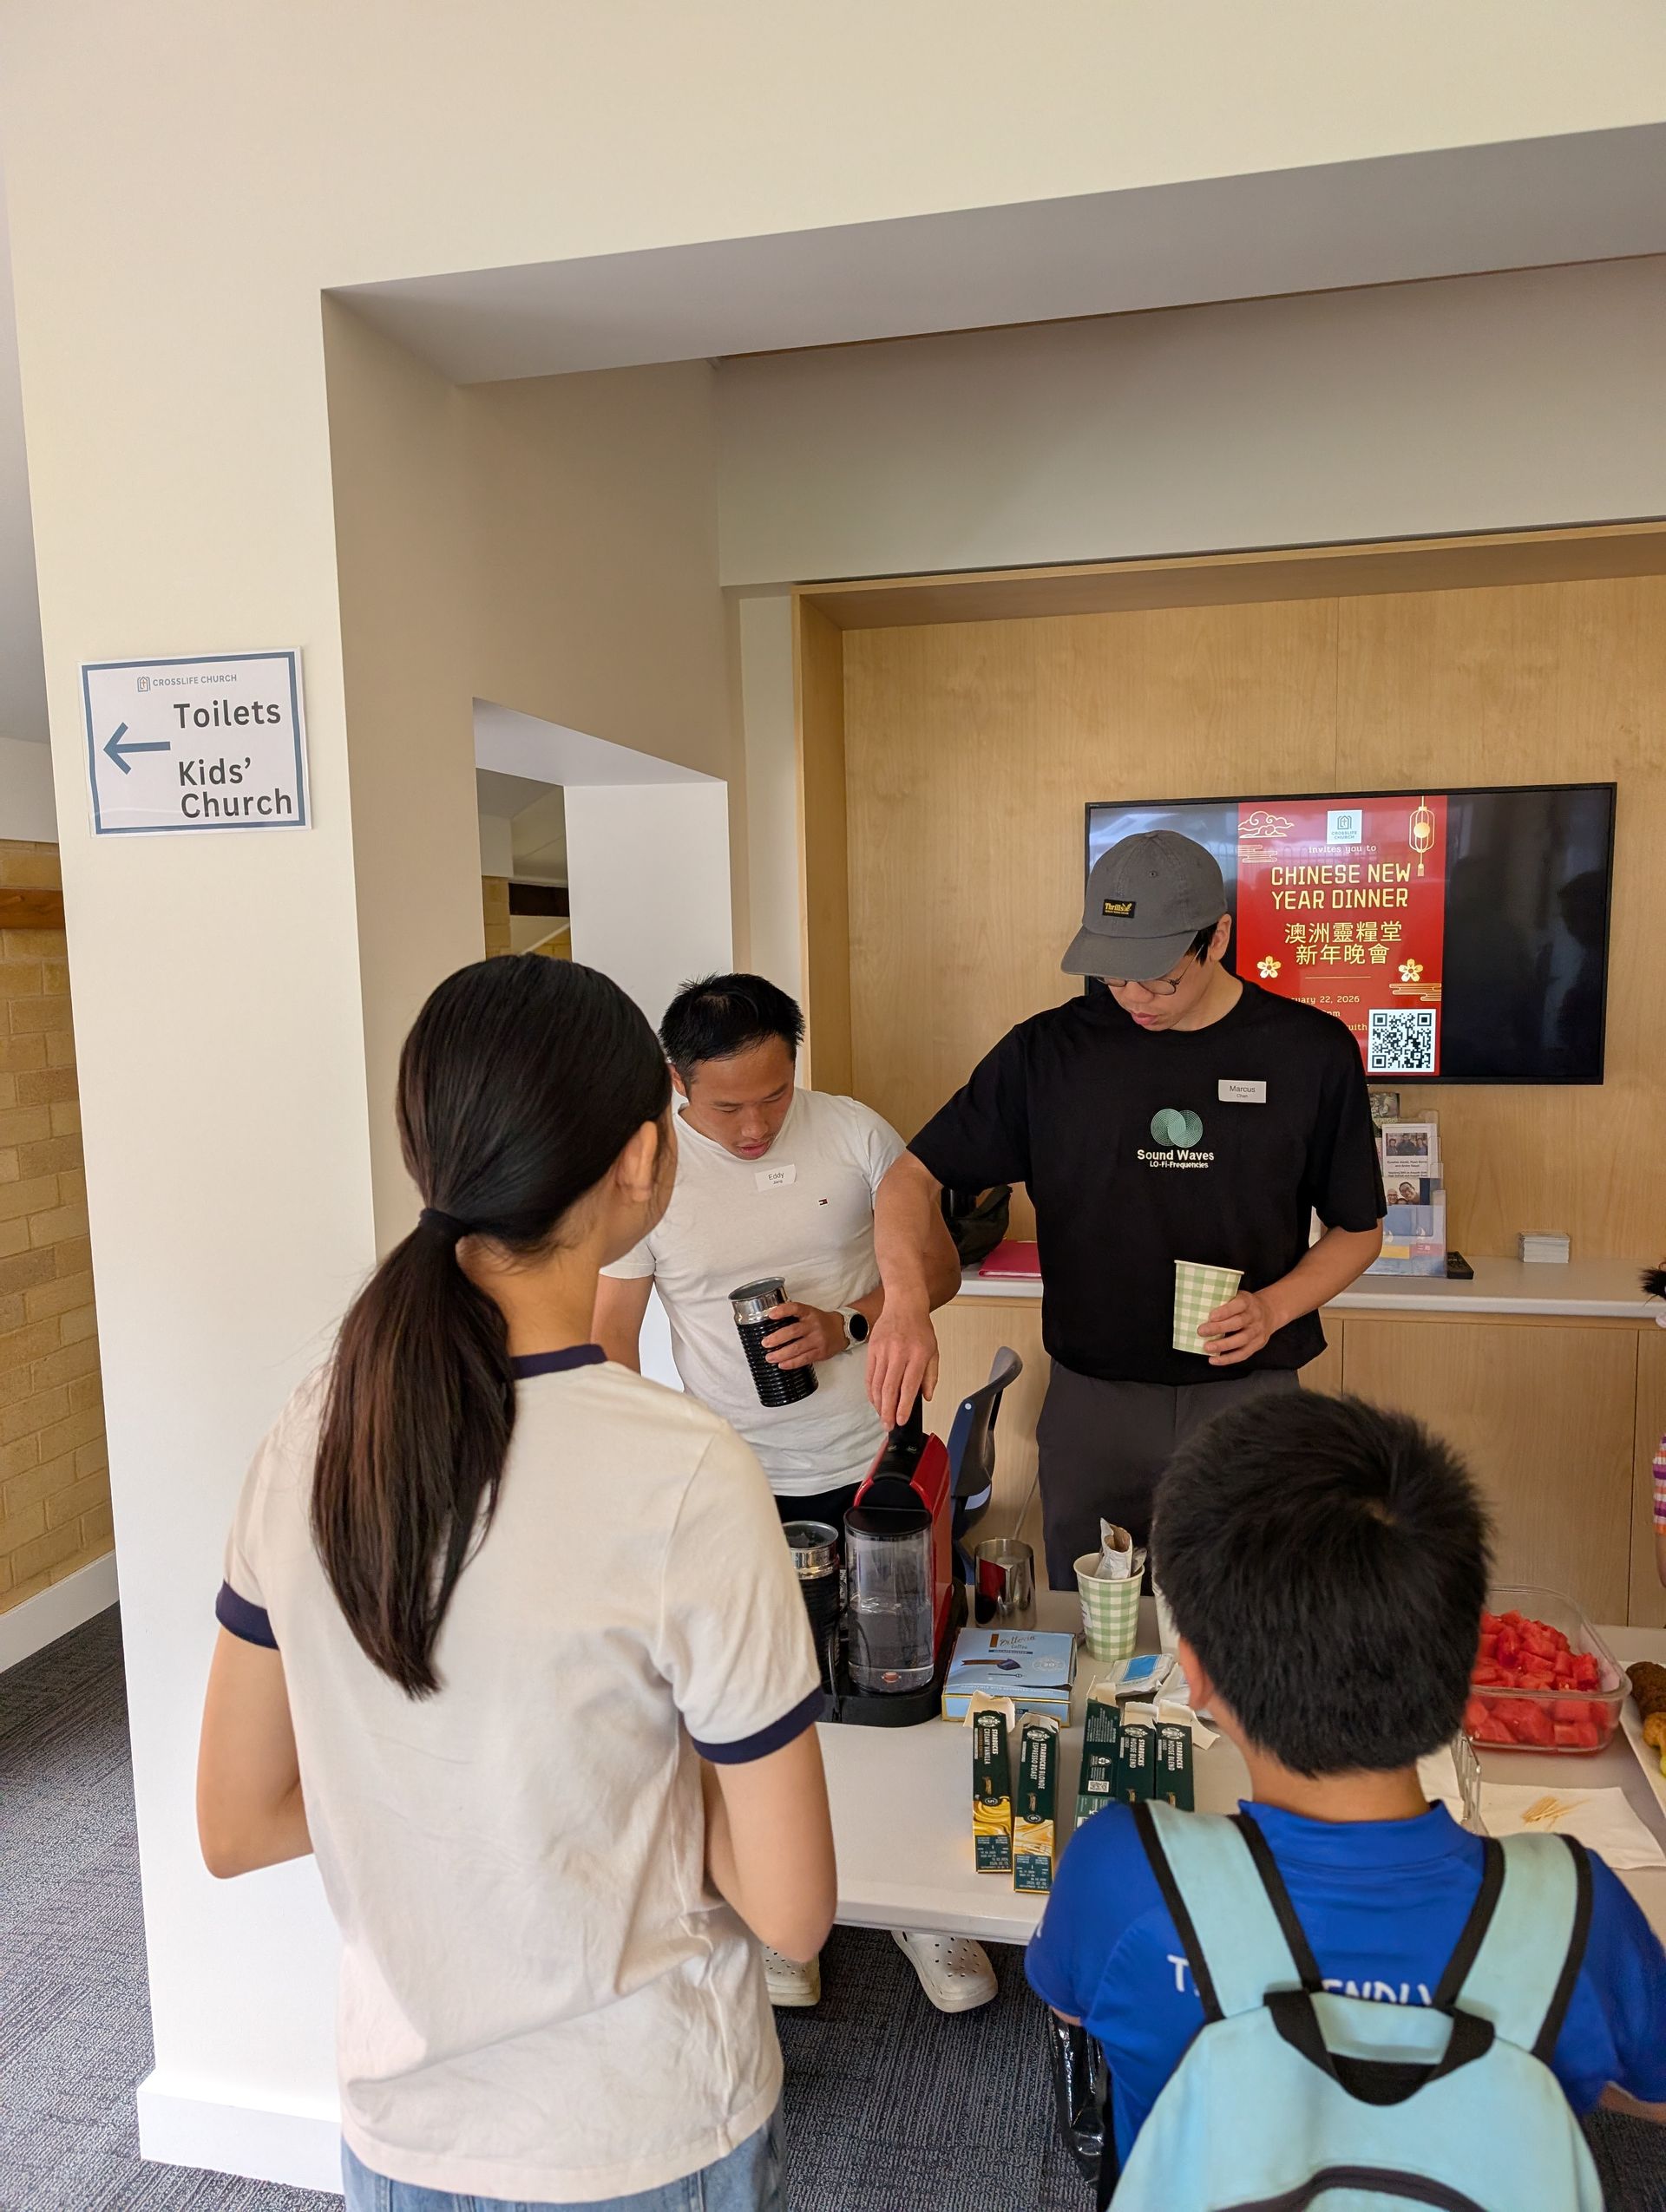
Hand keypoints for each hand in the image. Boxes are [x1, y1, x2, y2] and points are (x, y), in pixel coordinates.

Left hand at [762, 1302, 846, 1370]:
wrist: (842, 1330)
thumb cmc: (821, 1322)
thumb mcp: (810, 1313)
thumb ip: (794, 1316)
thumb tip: (771, 1322)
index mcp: (809, 1313)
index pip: (795, 1308)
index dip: (782, 1311)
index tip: (770, 1315)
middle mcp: (813, 1325)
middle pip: (793, 1331)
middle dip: (777, 1338)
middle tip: (765, 1343)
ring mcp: (818, 1340)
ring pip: (797, 1348)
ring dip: (781, 1354)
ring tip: (769, 1357)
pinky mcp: (821, 1352)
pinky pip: (804, 1359)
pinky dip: (792, 1363)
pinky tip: (782, 1365)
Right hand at [865, 1300, 938, 1426]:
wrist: (904, 1304)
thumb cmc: (920, 1328)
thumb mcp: (933, 1351)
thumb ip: (931, 1376)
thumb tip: (926, 1397)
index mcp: (917, 1355)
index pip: (909, 1386)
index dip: (903, 1407)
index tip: (901, 1420)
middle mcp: (899, 1353)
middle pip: (889, 1388)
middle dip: (888, 1411)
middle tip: (888, 1425)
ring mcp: (883, 1351)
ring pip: (877, 1383)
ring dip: (878, 1404)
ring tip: (882, 1416)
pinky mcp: (872, 1349)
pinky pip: (869, 1375)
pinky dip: (870, 1391)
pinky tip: (874, 1400)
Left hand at [1198, 1289, 1276, 1365]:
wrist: (1269, 1312)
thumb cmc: (1244, 1305)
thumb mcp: (1237, 1296)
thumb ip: (1223, 1301)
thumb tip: (1199, 1308)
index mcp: (1248, 1301)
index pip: (1239, 1305)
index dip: (1225, 1311)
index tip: (1211, 1316)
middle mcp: (1255, 1316)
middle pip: (1238, 1323)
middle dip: (1219, 1328)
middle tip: (1201, 1331)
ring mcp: (1258, 1332)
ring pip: (1241, 1340)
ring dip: (1222, 1345)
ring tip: (1206, 1348)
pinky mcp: (1258, 1345)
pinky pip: (1243, 1354)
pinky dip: (1228, 1359)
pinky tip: (1214, 1360)